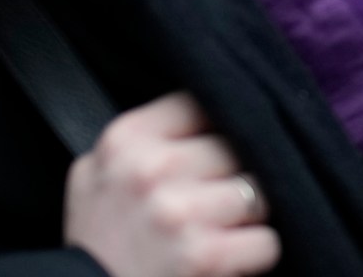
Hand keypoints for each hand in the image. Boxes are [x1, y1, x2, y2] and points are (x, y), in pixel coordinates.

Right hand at [65, 93, 278, 276]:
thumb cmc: (97, 244)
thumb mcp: (95, 175)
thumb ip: (141, 140)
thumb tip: (204, 106)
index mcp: (124, 140)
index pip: (203, 104)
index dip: (218, 129)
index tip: (213, 150)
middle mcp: (150, 170)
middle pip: (238, 147)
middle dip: (233, 175)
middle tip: (212, 201)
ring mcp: (180, 212)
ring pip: (260, 191)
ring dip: (248, 216)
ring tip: (218, 230)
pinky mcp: (207, 255)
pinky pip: (267, 240)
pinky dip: (254, 255)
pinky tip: (226, 259)